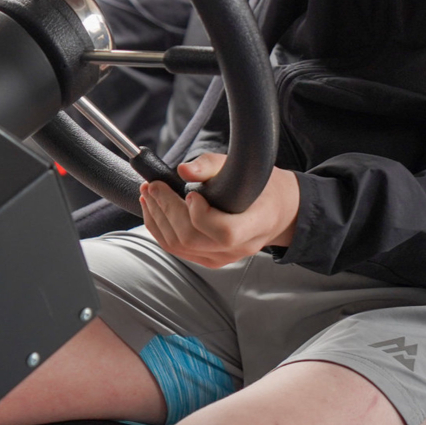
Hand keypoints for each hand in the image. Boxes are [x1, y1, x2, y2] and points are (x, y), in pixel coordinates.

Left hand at [139, 153, 300, 268]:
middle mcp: (239, 247)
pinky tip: (154, 209)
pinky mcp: (210, 258)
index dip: (201, 214)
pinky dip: (161, 229)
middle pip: (193, 239)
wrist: (277, 210)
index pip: (224, 232)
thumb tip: (182, 169)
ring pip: (180, 247)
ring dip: (158, 219)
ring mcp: (223, 257)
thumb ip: (211, 165)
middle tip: (153, 186)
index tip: (191, 191)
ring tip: (148, 194)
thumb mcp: (243, 167)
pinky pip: (179, 250)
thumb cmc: (262, 186)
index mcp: (255, 224)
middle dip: (166, 210)